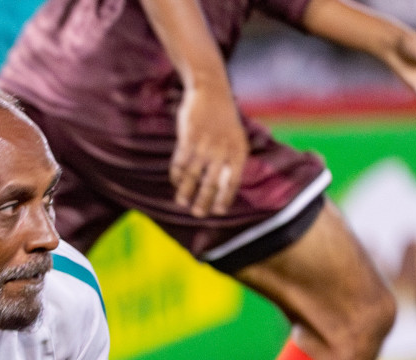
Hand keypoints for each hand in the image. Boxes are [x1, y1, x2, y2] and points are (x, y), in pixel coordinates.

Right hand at [173, 82, 248, 217]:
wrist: (211, 90)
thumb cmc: (223, 118)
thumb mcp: (235, 138)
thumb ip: (231, 161)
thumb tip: (222, 189)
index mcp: (238, 150)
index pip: (233, 181)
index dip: (226, 198)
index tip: (219, 212)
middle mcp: (223, 149)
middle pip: (212, 182)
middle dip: (204, 201)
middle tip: (198, 214)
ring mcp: (205, 144)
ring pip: (193, 175)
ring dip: (186, 191)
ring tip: (182, 203)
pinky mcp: (189, 137)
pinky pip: (180, 162)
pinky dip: (177, 174)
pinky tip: (176, 181)